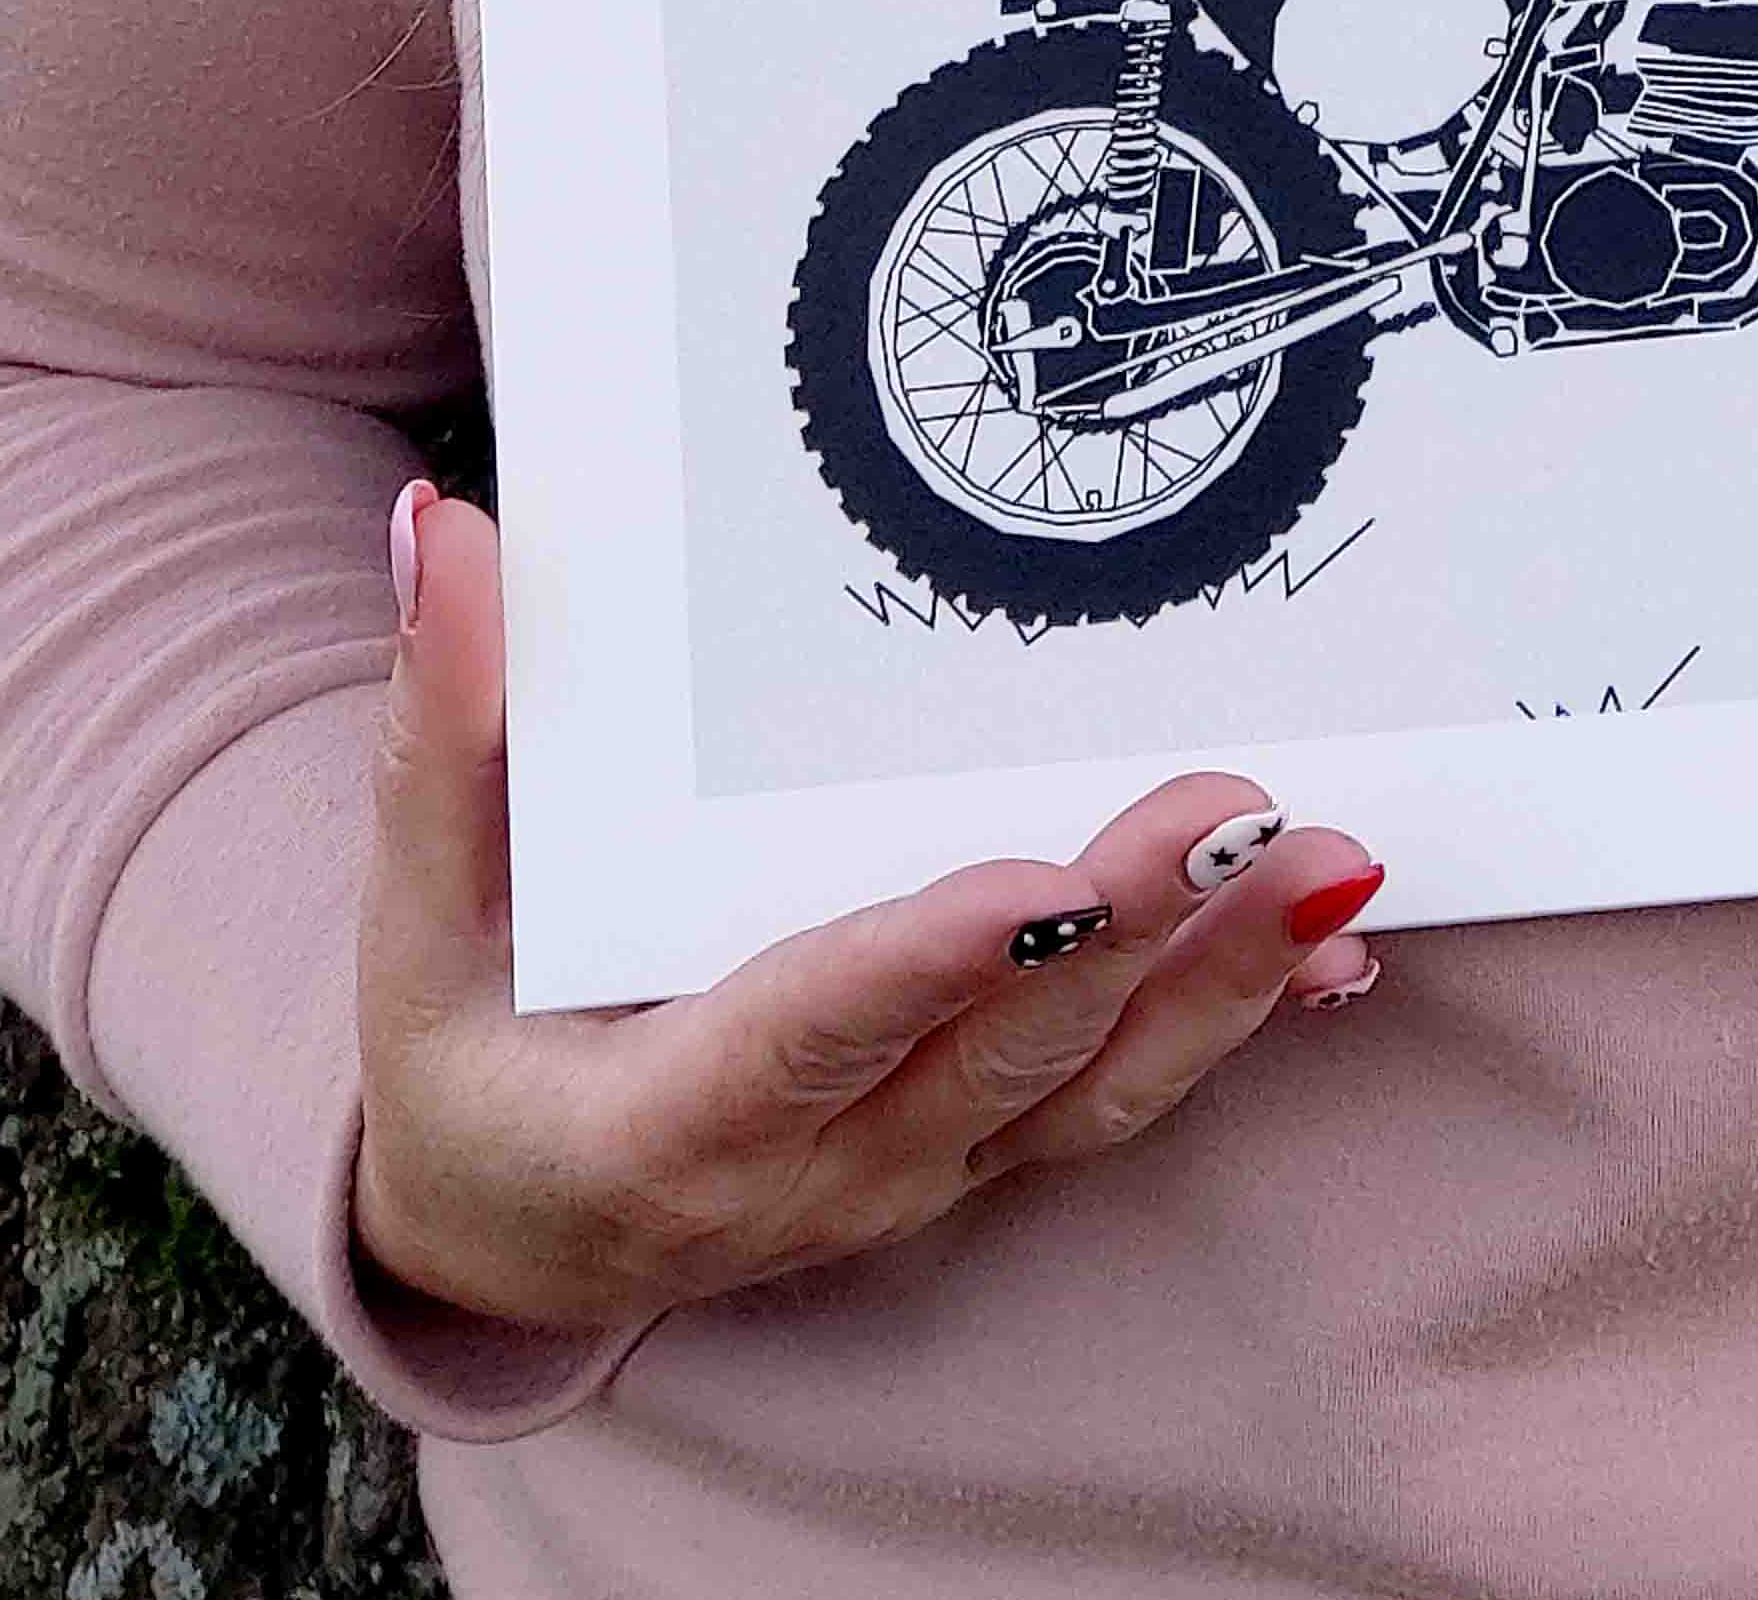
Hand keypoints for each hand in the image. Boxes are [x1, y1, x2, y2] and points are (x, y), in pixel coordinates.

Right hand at [350, 486, 1386, 1328]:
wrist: (509, 1227)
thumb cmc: (463, 1046)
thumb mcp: (421, 907)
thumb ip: (448, 724)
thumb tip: (451, 529)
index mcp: (660, 1126)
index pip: (810, 1033)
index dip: (931, 967)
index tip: (1047, 890)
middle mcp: (812, 1175)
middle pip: (994, 1054)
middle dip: (1130, 933)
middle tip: (1241, 808)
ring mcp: (911, 1176)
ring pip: (1089, 1092)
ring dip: (1222, 980)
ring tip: (1336, 862)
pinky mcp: (975, 1155)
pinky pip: (1118, 1101)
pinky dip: (1230, 1024)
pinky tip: (1332, 945)